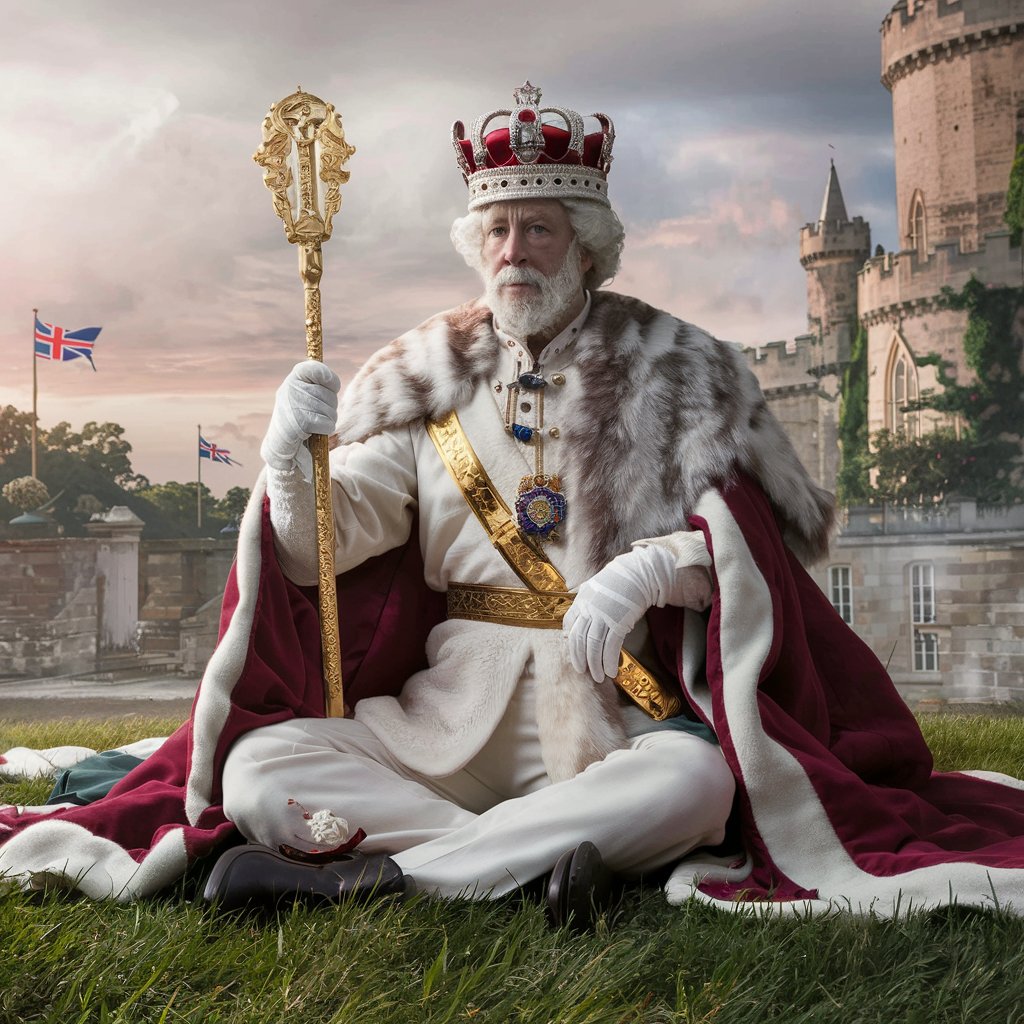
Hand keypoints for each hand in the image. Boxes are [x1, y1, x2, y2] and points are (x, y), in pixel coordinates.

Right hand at [261, 360, 340, 472]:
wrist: (280, 448)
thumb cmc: (297, 422)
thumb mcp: (305, 397)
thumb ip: (316, 386)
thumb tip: (331, 380)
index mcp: (294, 378)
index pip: (316, 369)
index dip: (330, 379)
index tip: (332, 388)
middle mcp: (290, 387)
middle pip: (329, 395)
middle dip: (329, 408)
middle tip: (315, 416)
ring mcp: (294, 404)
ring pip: (330, 411)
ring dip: (327, 421)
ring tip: (312, 425)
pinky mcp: (300, 422)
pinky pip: (327, 424)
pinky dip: (324, 431)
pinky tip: (311, 432)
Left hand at [563, 542, 712, 682]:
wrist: (637, 574)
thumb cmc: (617, 582)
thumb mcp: (593, 589)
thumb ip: (582, 604)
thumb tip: (571, 625)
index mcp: (581, 601)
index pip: (568, 624)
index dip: (569, 641)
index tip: (573, 652)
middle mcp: (589, 610)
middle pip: (579, 640)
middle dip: (580, 659)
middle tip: (583, 672)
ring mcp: (603, 617)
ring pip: (593, 647)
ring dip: (595, 665)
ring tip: (599, 676)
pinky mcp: (618, 623)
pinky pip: (611, 647)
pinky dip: (610, 661)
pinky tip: (612, 671)